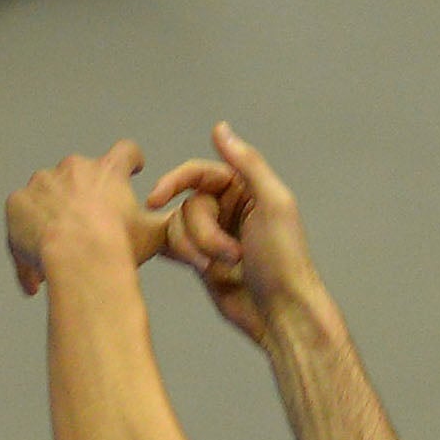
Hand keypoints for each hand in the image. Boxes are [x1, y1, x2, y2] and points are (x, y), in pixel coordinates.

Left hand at [5, 141, 171, 295]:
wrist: (78, 261)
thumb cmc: (117, 246)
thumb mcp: (155, 233)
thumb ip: (167, 222)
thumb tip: (184, 223)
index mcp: (109, 171)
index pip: (127, 152)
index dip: (132, 160)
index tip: (133, 168)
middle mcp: (73, 168)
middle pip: (80, 175)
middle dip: (83, 197)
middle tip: (87, 227)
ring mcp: (42, 183)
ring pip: (47, 196)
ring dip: (52, 215)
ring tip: (58, 252)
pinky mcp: (17, 202)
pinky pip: (22, 219)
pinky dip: (27, 239)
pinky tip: (36, 271)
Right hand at [146, 120, 323, 345]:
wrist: (280, 311)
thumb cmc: (284, 259)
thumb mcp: (272, 203)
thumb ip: (247, 163)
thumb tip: (220, 128)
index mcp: (247, 188)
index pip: (199, 173)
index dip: (175, 182)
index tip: (155, 198)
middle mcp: (229, 207)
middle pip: (189, 204)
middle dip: (204, 231)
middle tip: (231, 254)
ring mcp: (214, 233)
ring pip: (178, 226)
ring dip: (196, 247)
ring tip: (224, 267)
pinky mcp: (202, 258)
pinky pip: (175, 245)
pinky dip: (181, 253)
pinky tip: (196, 264)